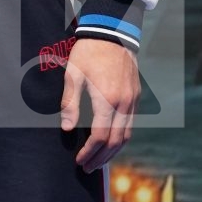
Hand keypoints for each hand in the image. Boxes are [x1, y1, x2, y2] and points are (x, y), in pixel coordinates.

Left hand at [62, 38, 139, 171]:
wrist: (112, 33)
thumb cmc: (88, 53)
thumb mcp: (72, 75)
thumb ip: (70, 103)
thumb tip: (65, 128)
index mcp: (107, 100)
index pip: (100, 136)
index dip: (89, 152)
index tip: (78, 160)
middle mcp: (124, 105)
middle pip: (116, 142)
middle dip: (101, 158)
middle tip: (87, 168)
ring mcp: (133, 102)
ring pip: (127, 136)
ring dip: (112, 152)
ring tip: (97, 161)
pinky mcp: (135, 98)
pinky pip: (130, 126)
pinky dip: (121, 139)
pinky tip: (110, 143)